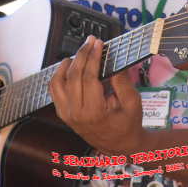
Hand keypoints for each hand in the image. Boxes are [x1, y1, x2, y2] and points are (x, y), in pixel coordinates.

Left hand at [49, 36, 143, 155]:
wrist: (120, 146)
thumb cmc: (128, 125)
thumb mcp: (132, 102)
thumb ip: (122, 81)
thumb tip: (114, 59)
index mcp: (94, 112)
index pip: (88, 77)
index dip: (93, 56)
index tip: (98, 43)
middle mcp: (76, 114)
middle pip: (72, 76)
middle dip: (81, 54)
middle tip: (90, 42)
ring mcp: (66, 114)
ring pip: (57, 82)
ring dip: (66, 64)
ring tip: (78, 54)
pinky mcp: (63, 113)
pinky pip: (54, 90)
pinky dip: (59, 75)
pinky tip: (70, 66)